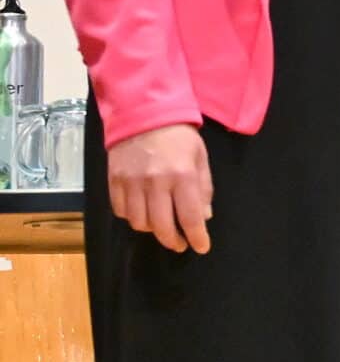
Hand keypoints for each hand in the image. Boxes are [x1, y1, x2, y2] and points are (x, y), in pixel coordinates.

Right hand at [108, 124, 212, 253]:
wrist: (142, 114)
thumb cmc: (178, 137)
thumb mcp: (200, 158)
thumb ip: (203, 188)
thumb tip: (204, 217)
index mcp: (182, 175)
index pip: (189, 217)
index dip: (196, 237)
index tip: (201, 247)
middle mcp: (155, 182)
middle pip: (161, 226)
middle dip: (173, 241)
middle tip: (181, 244)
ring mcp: (131, 182)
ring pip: (139, 222)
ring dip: (152, 230)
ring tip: (162, 226)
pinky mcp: (114, 181)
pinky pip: (121, 211)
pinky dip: (133, 217)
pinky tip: (143, 213)